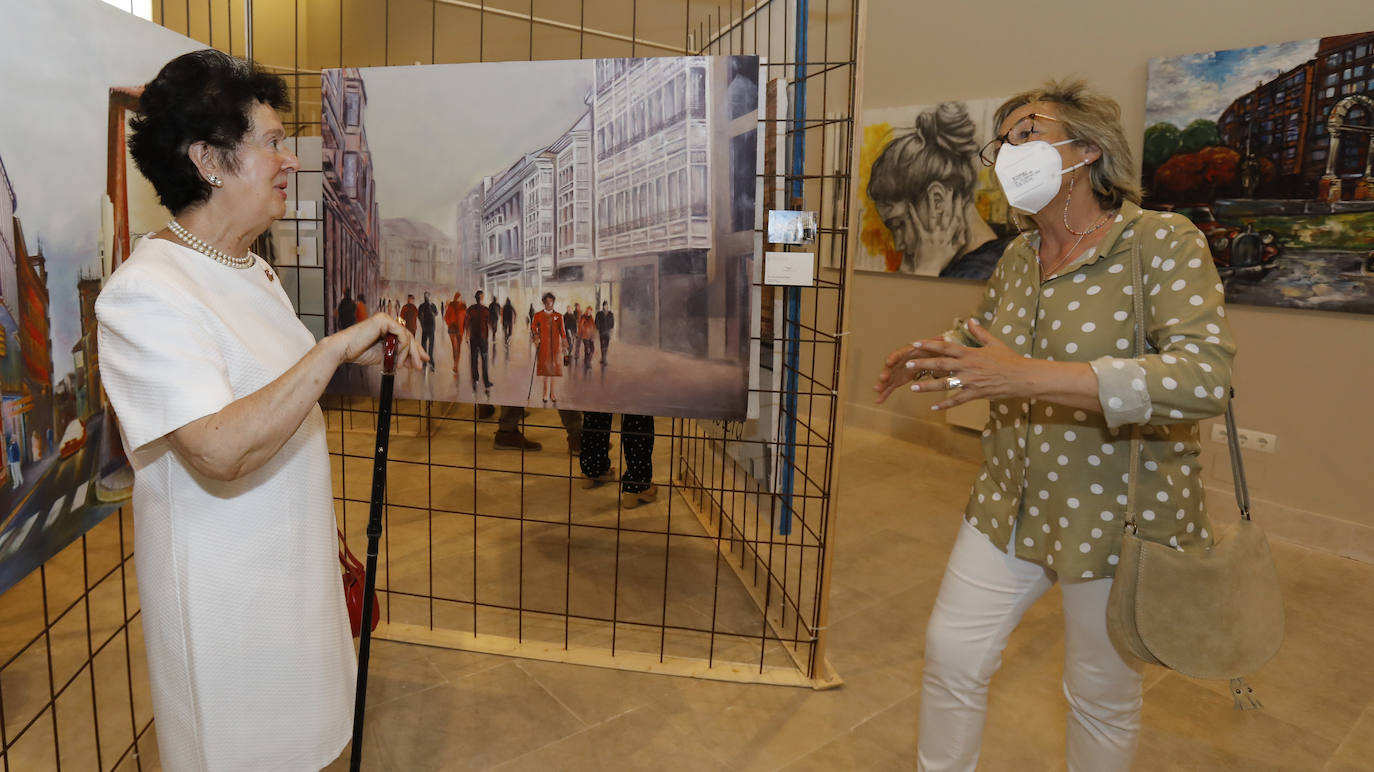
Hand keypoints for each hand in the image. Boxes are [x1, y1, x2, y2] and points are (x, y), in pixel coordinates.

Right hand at [338, 312, 427, 369]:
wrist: (345, 351)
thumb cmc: (359, 352)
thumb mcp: (385, 357)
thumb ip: (398, 357)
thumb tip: (413, 362)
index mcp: (386, 329)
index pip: (406, 338)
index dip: (415, 350)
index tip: (422, 360)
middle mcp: (387, 322)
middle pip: (408, 336)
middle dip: (415, 352)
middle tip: (418, 366)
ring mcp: (385, 320)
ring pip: (407, 336)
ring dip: (408, 352)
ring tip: (402, 365)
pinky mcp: (383, 320)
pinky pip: (401, 333)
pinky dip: (402, 346)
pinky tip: (397, 357)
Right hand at [873, 335, 948, 403]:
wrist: (927, 357)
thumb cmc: (930, 350)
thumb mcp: (934, 347)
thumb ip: (936, 344)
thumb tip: (943, 338)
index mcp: (907, 352)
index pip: (899, 354)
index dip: (893, 358)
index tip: (889, 362)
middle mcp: (899, 361)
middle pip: (891, 367)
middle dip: (886, 372)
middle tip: (882, 378)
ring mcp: (897, 371)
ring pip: (889, 378)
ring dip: (883, 384)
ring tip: (876, 390)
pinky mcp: (897, 380)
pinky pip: (890, 387)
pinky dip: (885, 394)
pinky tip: (878, 401)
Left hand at [906, 319, 1033, 409]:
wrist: (1021, 377)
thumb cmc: (1009, 359)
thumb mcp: (994, 343)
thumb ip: (980, 333)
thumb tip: (970, 321)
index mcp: (970, 353)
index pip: (946, 347)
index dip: (930, 345)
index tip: (916, 343)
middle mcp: (967, 367)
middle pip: (940, 365)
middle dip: (922, 365)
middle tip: (907, 365)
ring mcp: (970, 381)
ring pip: (945, 384)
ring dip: (927, 386)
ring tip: (913, 388)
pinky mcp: (975, 394)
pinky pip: (957, 400)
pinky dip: (945, 405)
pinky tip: (933, 408)